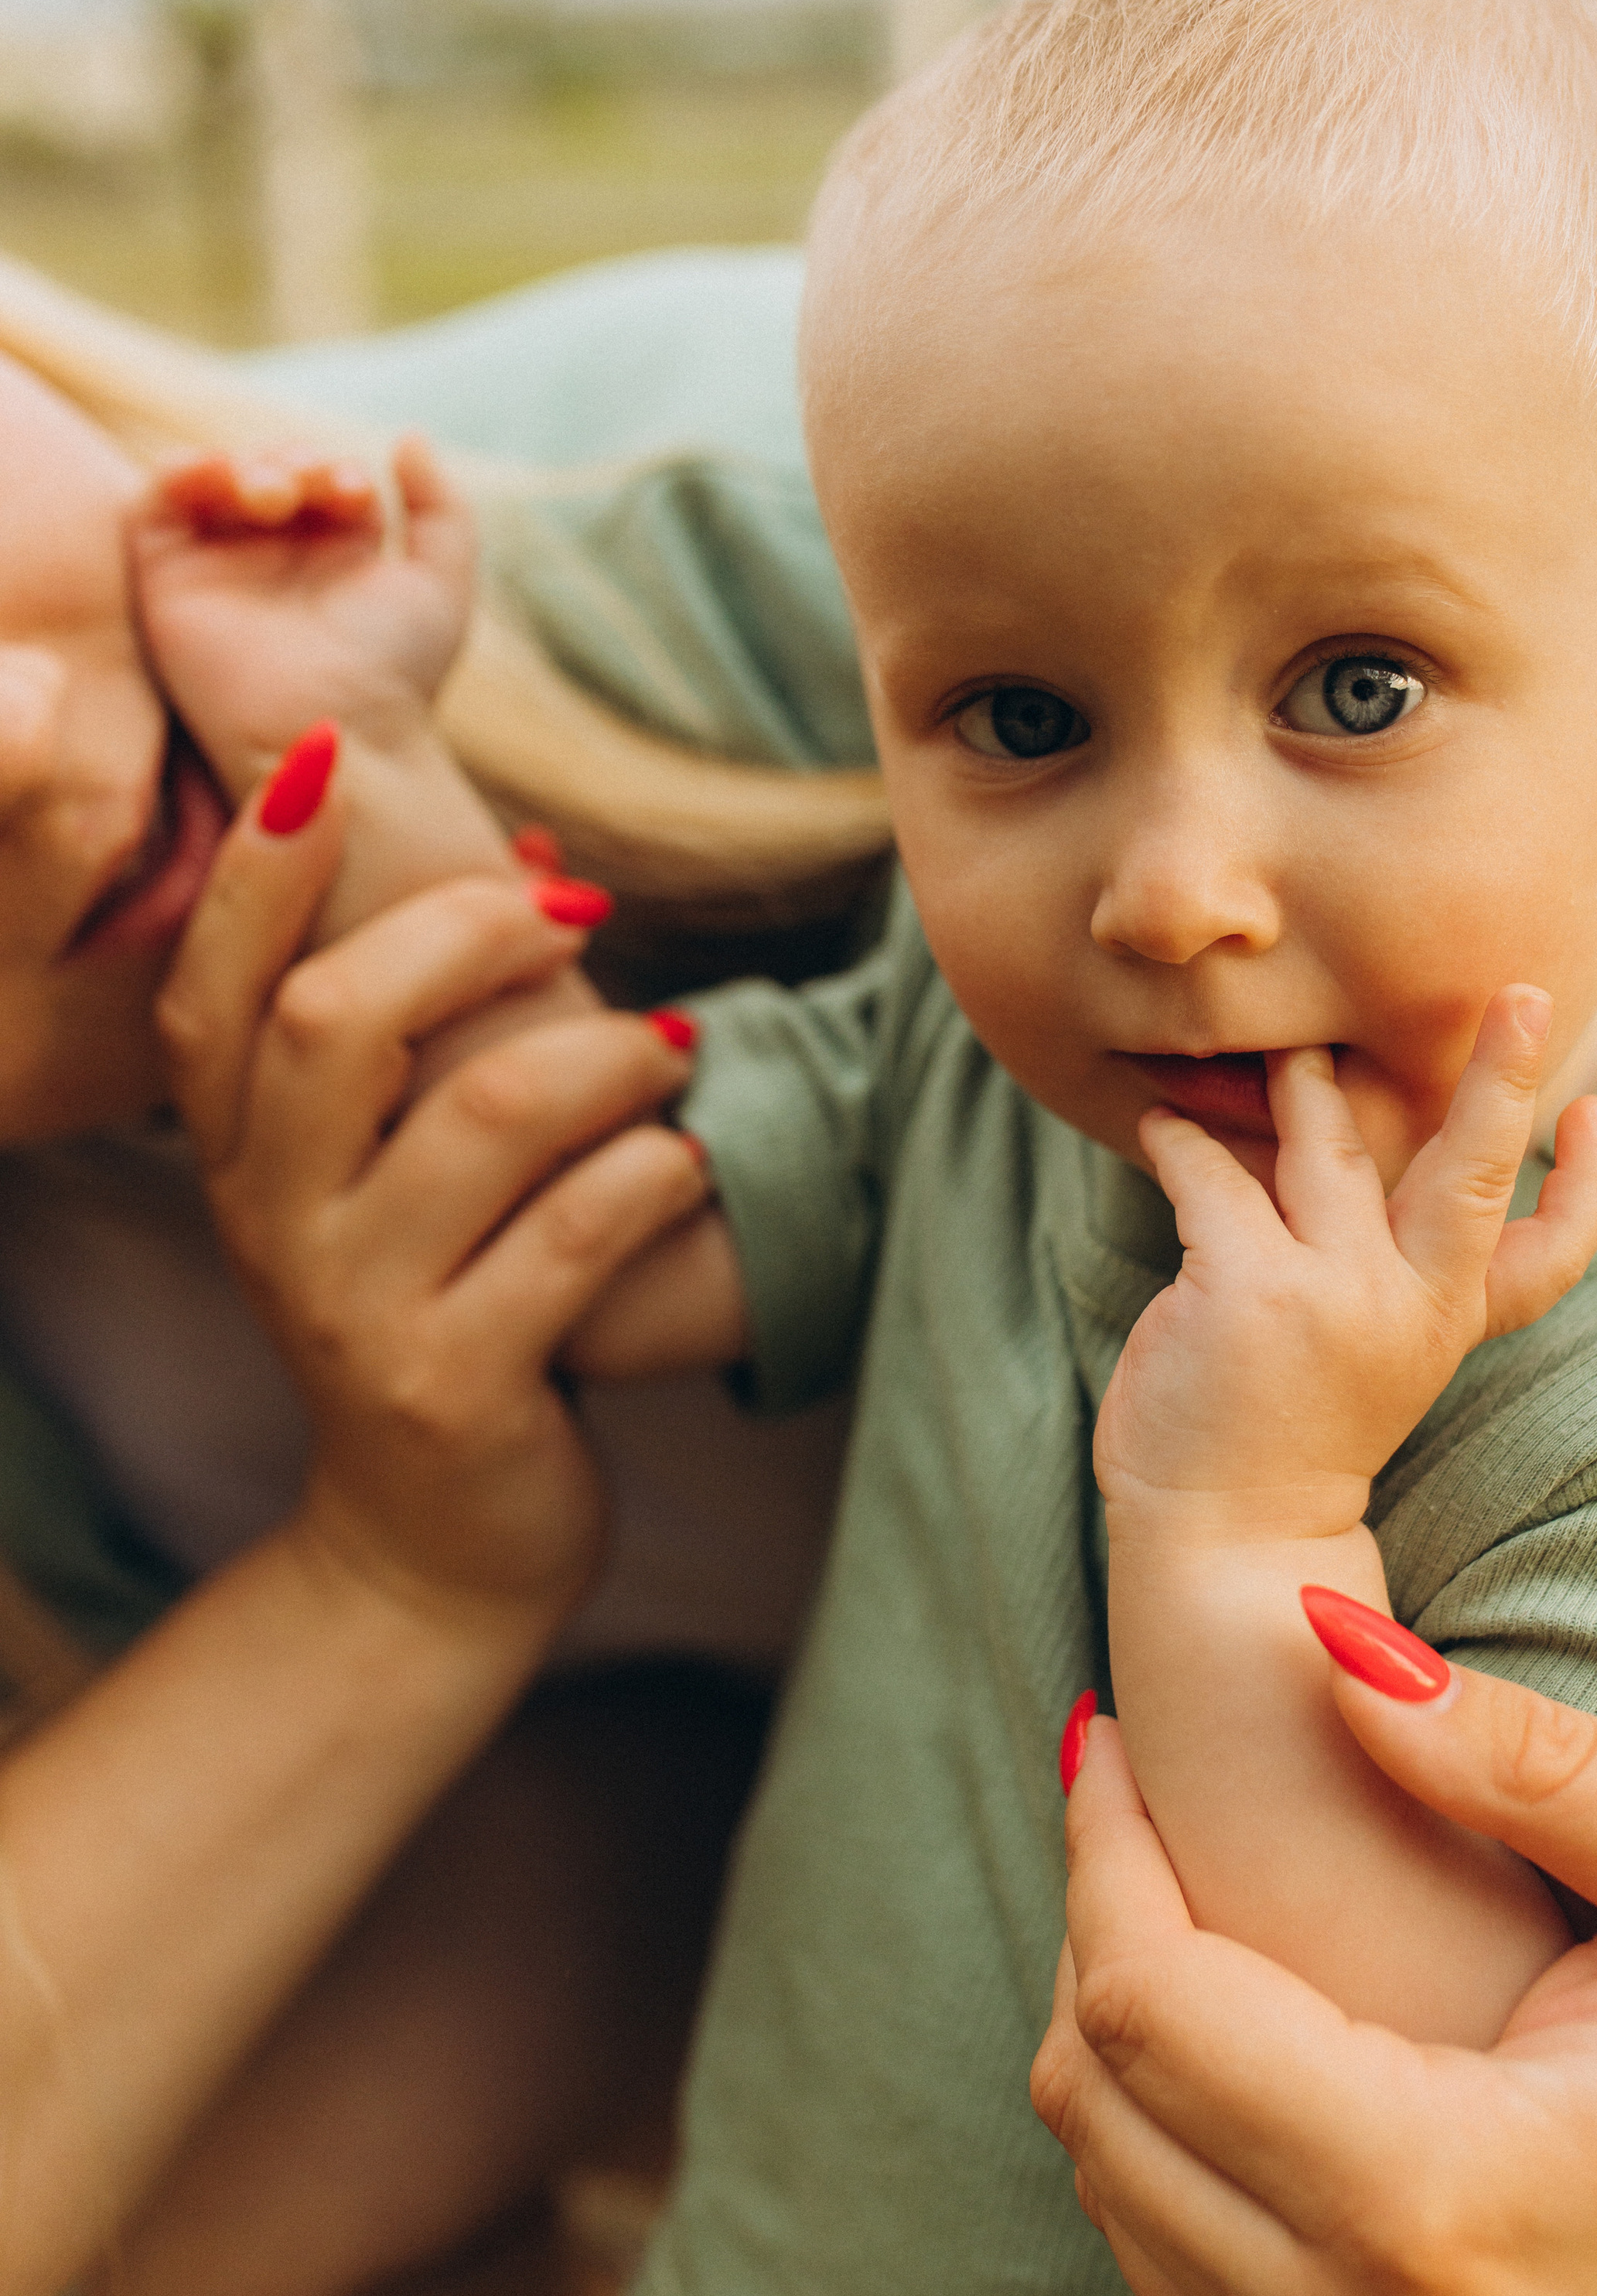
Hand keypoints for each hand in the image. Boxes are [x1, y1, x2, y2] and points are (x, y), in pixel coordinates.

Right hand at [130, 437, 474, 802]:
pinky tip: (224, 479)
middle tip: (314, 488)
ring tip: (277, 493)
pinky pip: (153, 506)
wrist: (334, 732)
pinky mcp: (165, 584)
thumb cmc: (394, 673)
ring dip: (246, 464)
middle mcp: (274, 564)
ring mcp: (218, 572)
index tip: (355, 493)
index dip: (337, 470)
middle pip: (270, 472)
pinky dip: (182, 473)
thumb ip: (442, 508)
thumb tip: (408, 436)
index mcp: (336, 562)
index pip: (325, 480)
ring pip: (215, 481)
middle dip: (293, 461)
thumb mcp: (441, 584)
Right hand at [154, 761, 705, 1625]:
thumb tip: (540, 849)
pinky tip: (686, 1161)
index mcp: (237, 1152)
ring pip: (483, 1117)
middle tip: (583, 912)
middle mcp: (271, 1223)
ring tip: (672, 1051)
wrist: (431, 1543)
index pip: (212, 986)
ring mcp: (356, 1313)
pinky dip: (654, 1174)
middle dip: (470, 934)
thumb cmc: (435, 1302)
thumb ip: (420, 1032)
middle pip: (337, 1020)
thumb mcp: (378, 1175)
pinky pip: (576, 1238)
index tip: (323, 752)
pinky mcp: (459, 1388)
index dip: (258, 867)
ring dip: (606, 1056)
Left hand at [1034, 1673, 1596, 2295]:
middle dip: (1085, 1911)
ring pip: (1110, 2186)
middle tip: (1126, 1782)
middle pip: (1095, 2096)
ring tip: (1167, 1876)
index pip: (1149, 2002)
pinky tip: (1224, 2012)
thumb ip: (1537, 1760)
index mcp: (1435, 2198)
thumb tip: (1333, 1651)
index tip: (1105, 1726)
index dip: (1099, 1840)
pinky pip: (1168, 2261)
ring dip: (1106, 2018)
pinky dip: (1153, 2126)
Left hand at [1096, 989, 1596, 1535]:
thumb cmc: (1283, 1434)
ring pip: (1324, 1138)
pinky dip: (1183, 1139)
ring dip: (1297, 1080)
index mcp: (1443, 1324)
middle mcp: (1403, 1303)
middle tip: (1522, 993)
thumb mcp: (1366, 1355)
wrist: (1223, 1541)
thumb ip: (1377, 1262)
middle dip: (1504, 1075)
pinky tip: (1163, 1124)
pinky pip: (1213, 1172)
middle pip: (1471, 1171)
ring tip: (1274, 1048)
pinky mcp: (1246, 1287)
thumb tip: (1346, 1134)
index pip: (1548, 1256)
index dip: (1584, 1187)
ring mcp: (1330, 1294)